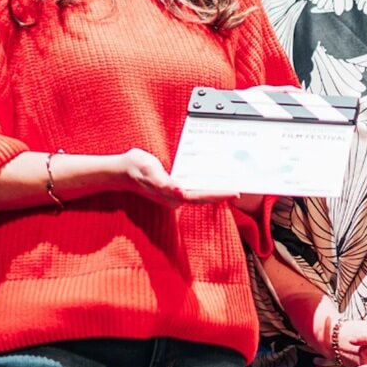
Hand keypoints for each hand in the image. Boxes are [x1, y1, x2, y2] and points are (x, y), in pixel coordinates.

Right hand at [118, 148, 237, 205]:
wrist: (122, 170)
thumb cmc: (135, 168)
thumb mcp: (148, 171)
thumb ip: (163, 183)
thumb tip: (179, 191)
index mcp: (172, 194)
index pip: (200, 196)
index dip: (218, 195)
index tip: (235, 192)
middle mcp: (176, 197)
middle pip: (204, 196)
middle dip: (223, 193)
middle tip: (243, 187)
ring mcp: (175, 194)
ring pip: (201, 193)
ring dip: (217, 189)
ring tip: (236, 183)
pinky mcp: (175, 189)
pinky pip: (195, 188)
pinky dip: (208, 184)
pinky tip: (218, 179)